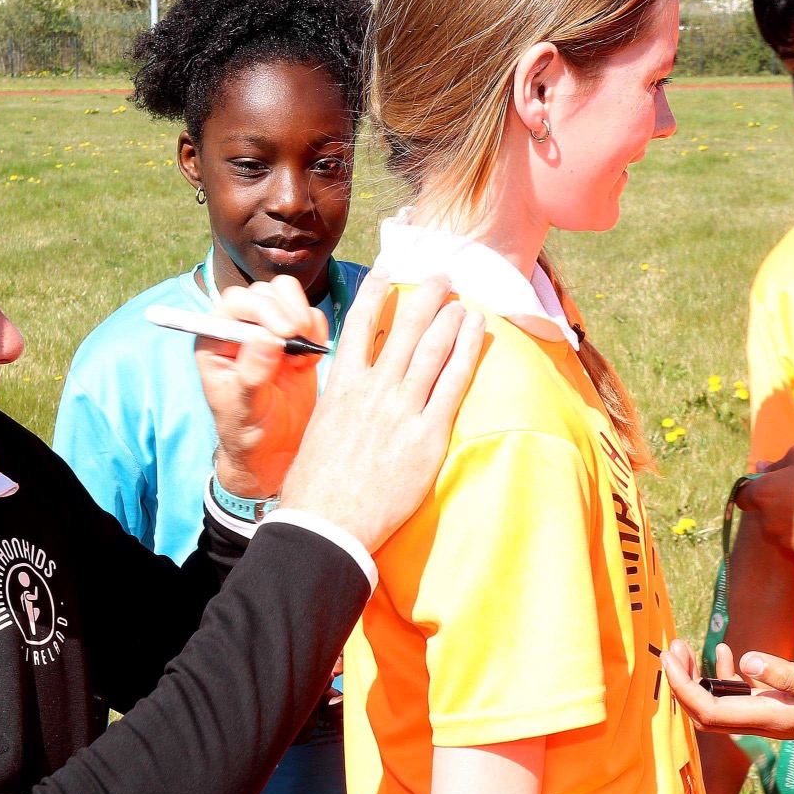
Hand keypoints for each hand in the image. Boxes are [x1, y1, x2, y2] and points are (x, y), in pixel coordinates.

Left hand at [196, 275, 327, 498]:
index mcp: (215, 339)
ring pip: (287, 296)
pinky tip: (310, 360)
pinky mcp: (294, 339)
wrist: (273, 449)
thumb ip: (252, 374)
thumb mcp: (245, 408)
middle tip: (301, 340)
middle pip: (264, 293)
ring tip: (305, 352)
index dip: (262, 309)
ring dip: (303, 317)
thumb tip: (265, 339)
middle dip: (287, 311)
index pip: (235, 302)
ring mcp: (268, 330)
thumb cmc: (247, 431)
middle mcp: (239, 328)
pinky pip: (309, 316)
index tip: (285, 333)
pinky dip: (316, 331)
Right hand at [277, 275, 485, 553]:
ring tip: (462, 299)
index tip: (387, 269)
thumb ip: (340, 403)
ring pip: (432, 348)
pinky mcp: (426, 435)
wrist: (326, 524)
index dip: (375, 292)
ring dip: (450, 317)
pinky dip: (467, 351)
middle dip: (425, 296)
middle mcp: (373, 390)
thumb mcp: (318, 430)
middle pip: (405, 328)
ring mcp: (401, 411)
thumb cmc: (316, 485)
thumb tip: (354, 390)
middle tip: (441, 276)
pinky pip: (453, 382)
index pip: (360, 325)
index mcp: (341, 386)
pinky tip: (476, 331)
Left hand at [665, 641, 793, 754]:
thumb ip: (788, 674)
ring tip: (687, 646)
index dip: (683, 687)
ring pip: (723, 704)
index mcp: (773, 717)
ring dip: (700, 678)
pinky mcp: (788, 706)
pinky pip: (746, 696)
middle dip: (683, 682)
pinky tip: (729, 652)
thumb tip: (745, 661)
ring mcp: (777, 715)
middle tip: (672, 647)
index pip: (709, 711)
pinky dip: (729, 675)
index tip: (669, 655)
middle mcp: (769, 722)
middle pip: (707, 712)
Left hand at [738, 447, 793, 560]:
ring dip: (789, 521)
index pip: (742, 496)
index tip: (768, 486)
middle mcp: (768, 521)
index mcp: (763, 494)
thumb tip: (761, 468)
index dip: (752, 491)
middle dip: (774, 505)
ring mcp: (785, 541)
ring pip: (780, 530)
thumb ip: (776, 463)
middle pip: (762, 514)